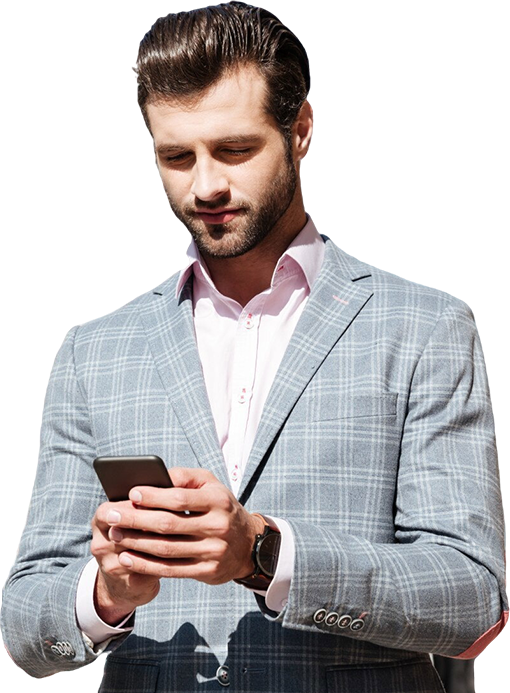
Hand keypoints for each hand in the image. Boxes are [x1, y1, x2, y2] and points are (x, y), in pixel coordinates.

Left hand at [91, 468, 264, 617]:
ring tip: (115, 535)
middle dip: (136, 519)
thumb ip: (185, 477)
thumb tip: (156, 476)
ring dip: (136, 543)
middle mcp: (218, 526)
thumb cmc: (220, 508)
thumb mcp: (211, 485)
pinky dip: (146, 565)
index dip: (153, 496)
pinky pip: (171, 570)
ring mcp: (213, 551)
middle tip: (111, 515)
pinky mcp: (208, 572)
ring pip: (166, 549)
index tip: (131, 493)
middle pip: (169, 524)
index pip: (180, 498)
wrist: (248, 544)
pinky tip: (127, 558)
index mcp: (218, 501)